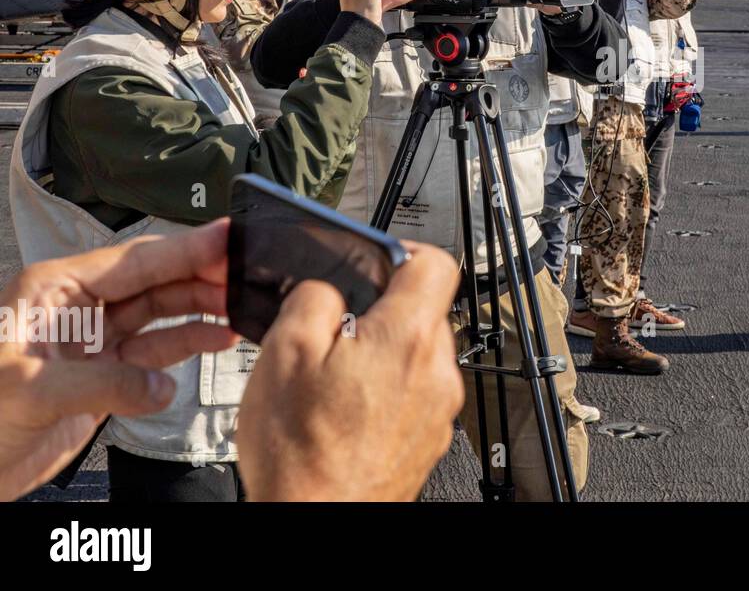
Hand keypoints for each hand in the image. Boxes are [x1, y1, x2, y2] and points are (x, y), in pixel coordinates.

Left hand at [0, 222, 237, 501]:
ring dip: (203, 308)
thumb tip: (161, 386)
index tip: (230, 238)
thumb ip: (105, 382)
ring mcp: (95, 340)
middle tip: (248, 274)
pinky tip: (219, 338)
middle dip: (203, 275)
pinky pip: (158, 350)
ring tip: (243, 305)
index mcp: (54, 289)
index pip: (135, 260)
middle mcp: (78, 306)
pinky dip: (190, 343)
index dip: (187, 249)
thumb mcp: (33, 389)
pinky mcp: (107, 373)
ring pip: (162, 311)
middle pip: (156, 279)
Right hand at [236, 241, 463, 500]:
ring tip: (336, 380)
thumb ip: (313, 298)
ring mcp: (439, 408)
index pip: (435, 263)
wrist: (318, 521)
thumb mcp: (284, 352)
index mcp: (407, 337)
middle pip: (424, 312)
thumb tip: (328, 286)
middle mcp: (437, 370)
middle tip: (337, 334)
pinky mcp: (430, 438)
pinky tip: (348, 412)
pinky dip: (387, 394)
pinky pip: (415, 395)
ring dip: (383, 356)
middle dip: (381, 314)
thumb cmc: (304, 454)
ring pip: (418, 355)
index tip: (378, 262)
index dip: (403, 253)